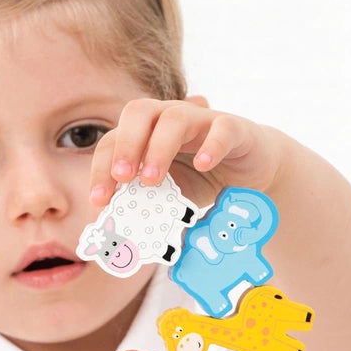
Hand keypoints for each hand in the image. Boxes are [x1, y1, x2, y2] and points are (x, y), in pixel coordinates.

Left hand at [89, 96, 279, 207]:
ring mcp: (202, 120)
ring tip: (152, 180)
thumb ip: (144, 208)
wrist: (251, 172)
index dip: (101, 168)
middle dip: (125, 145)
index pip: (113, 141)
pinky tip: (203, 166)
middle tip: (122, 178)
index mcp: (145, 133)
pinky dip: (212, 145)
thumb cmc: (201, 179)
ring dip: (159, 147)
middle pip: (138, 112)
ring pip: (175, 117)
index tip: (99, 200)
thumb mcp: (167, 196)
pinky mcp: (234, 128)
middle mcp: (168, 119)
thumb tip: (116, 239)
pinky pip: (222, 128)